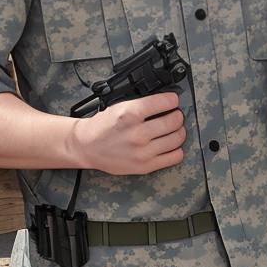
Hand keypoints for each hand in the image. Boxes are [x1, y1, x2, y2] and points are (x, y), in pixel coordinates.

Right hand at [67, 92, 185, 174]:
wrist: (87, 147)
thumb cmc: (103, 126)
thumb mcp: (120, 106)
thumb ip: (144, 104)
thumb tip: (168, 102)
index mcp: (130, 114)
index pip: (166, 102)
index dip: (172, 100)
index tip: (172, 100)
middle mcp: (137, 133)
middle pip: (174, 121)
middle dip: (177, 115)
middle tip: (174, 115)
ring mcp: (143, 152)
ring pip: (177, 138)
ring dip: (179, 131)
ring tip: (173, 129)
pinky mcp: (145, 166)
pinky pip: (175, 156)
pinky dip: (177, 149)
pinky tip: (170, 145)